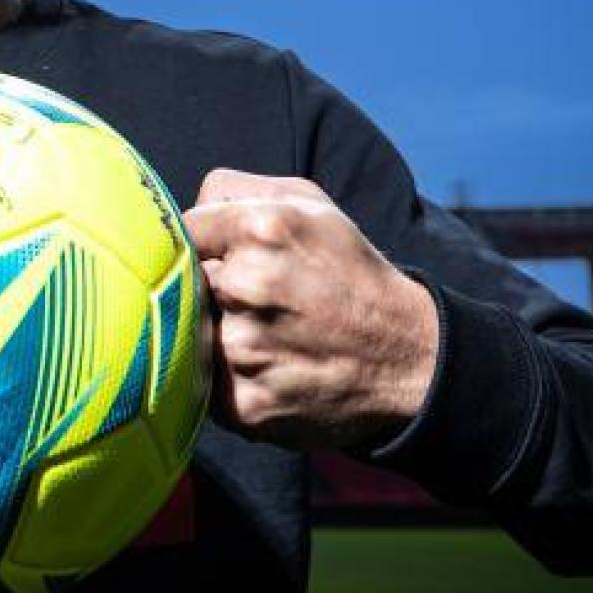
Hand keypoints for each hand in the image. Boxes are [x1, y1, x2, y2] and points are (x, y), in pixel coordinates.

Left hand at [182, 169, 437, 450]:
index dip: (201, 246)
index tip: (223, 258)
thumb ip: (234, 189)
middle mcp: (249, 285)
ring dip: (217, 334)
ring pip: (191, 333)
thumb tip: (182, 209)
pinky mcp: (245, 403)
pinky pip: (204, 384)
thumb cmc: (348, 271)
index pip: (183, 229)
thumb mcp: (309, 204)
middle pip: (182, 282)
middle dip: (209, 289)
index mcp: (262, 228)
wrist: (409, 356)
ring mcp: (245, 349)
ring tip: (267, 335)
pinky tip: (269, 368)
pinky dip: (228, 377)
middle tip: (256, 301)